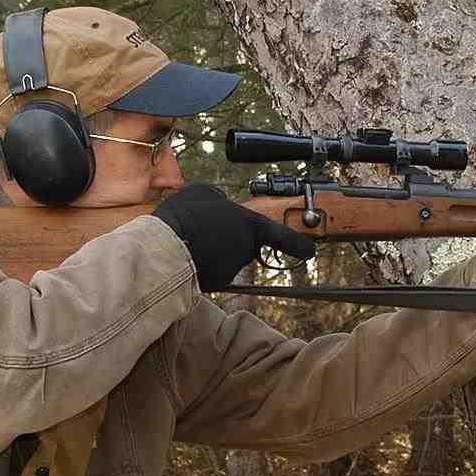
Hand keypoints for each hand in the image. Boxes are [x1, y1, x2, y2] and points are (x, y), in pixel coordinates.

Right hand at [152, 184, 315, 291]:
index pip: (280, 236)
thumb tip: (220, 203)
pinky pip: (212, 271)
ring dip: (212, 251)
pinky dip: (202, 265)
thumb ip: (220, 199)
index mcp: (250, 225)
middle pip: (243, 244)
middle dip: (228, 239)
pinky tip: (186, 255)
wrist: (164, 246)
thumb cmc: (184, 216)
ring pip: (225, 258)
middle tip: (203, 230)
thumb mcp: (203, 193)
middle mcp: (246, 248)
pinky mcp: (218, 282)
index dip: (296, 244)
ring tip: (188, 239)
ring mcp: (233, 267)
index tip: (310, 252)